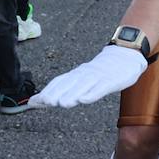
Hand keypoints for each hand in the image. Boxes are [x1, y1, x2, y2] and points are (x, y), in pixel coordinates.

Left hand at [30, 45, 147, 108]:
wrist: (124, 55)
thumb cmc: (100, 71)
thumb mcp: (83, 78)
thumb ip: (66, 88)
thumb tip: (44, 100)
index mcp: (76, 74)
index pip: (58, 82)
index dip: (46, 92)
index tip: (34, 103)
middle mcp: (84, 75)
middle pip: (67, 84)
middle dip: (55, 93)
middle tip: (44, 102)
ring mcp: (98, 77)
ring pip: (82, 86)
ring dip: (71, 94)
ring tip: (61, 104)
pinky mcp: (111, 81)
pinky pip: (100, 88)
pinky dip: (91, 94)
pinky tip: (84, 100)